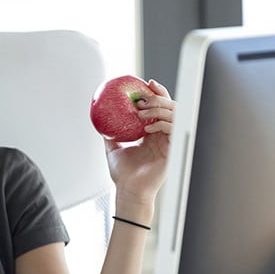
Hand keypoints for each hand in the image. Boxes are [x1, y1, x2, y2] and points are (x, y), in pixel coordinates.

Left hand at [104, 79, 174, 206]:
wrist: (128, 190)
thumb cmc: (123, 174)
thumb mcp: (112, 148)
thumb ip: (110, 134)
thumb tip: (100, 119)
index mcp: (152, 133)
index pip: (159, 108)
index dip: (157, 93)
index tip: (147, 83)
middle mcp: (163, 135)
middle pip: (170, 107)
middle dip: (159, 96)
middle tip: (145, 95)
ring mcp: (169, 142)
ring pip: (174, 115)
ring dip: (159, 109)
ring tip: (142, 111)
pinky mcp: (173, 150)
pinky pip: (173, 130)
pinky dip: (162, 124)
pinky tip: (148, 127)